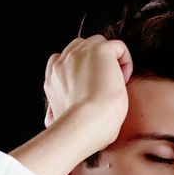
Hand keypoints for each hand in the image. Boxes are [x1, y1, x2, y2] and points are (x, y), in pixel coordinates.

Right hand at [43, 35, 133, 150]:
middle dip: (95, 61)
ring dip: (109, 60)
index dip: (80, 69)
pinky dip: (124, 60)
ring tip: (116, 83)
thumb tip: (48, 120)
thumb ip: (53, 114)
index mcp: (53, 79)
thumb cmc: (77, 131)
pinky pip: (117, 46)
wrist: (86, 124)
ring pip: (99, 43)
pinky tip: (123, 80)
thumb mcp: (57, 122)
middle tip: (105, 85)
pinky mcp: (99, 50)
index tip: (91, 88)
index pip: (63, 60)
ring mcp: (80, 53)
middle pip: (81, 47)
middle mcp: (63, 62)